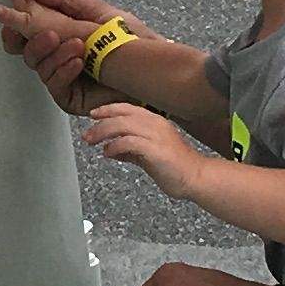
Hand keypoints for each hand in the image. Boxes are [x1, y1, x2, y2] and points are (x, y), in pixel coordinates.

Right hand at [0, 0, 126, 111]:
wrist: (152, 69)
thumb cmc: (131, 40)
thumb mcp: (97, 11)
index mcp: (60, 29)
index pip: (28, 16)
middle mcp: (56, 52)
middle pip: (21, 44)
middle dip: (25, 34)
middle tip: (48, 30)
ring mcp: (60, 74)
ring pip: (36, 62)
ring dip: (54, 52)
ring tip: (78, 45)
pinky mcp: (68, 95)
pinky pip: (53, 83)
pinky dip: (64, 69)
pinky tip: (78, 62)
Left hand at [80, 100, 204, 194]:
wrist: (196, 177)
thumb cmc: (175, 167)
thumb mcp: (148, 154)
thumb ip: (130, 150)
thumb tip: (112, 150)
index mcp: (155, 121)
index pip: (127, 108)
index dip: (108, 109)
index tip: (94, 114)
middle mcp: (155, 124)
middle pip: (120, 114)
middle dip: (100, 123)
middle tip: (88, 134)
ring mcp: (155, 135)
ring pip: (121, 125)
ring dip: (102, 133)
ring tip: (92, 141)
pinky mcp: (154, 149)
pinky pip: (128, 142)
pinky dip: (114, 147)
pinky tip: (108, 153)